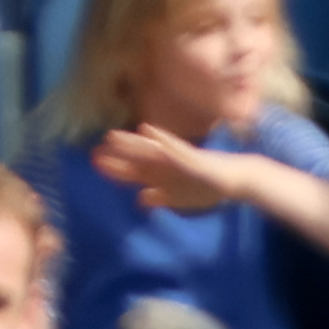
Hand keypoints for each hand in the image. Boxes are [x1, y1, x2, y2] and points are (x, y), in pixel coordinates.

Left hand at [97, 122, 243, 216]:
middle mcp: (166, 165)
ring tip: (113, 136)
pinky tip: (148, 129)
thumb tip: (141, 199)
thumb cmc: (208, 187)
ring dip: (132, 143)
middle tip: (92, 151)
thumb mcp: (179, 198)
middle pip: (136, 160)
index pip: (133, 172)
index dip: (113, 167)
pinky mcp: (193, 157)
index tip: (94, 162)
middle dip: (115, 155)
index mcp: (162, 176)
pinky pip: (175, 147)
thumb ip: (160, 197)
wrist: (235, 181)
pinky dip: (161, 139)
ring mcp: (179, 159)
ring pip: (150, 151)